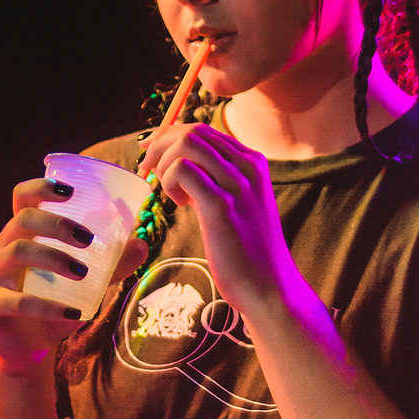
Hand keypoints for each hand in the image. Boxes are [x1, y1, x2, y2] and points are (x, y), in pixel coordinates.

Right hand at [0, 177, 91, 376]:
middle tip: (87, 238)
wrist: (30, 347)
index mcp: (23, 234)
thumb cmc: (56, 302)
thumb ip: (111, 265)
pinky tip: (74, 314)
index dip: (41, 187)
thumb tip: (142, 245)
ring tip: (83, 272)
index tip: (71, 190)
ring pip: (17, 253)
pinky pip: (15, 302)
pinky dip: (45, 307)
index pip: (23, 198)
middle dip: (56, 224)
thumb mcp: (86, 282)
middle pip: (22, 221)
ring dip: (53, 258)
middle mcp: (3, 248)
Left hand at [137, 124, 297, 318]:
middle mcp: (248, 167)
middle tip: (148, 171)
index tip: (150, 152)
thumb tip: (182, 168)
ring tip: (168, 192)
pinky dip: (169, 182)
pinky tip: (180, 204)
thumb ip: (218, 182)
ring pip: (187, 144)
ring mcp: (238, 185)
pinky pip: (183, 171)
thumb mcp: (239, 205)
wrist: (270, 288)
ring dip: (164, 163)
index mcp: (253, 163)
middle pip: (193, 131)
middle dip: (160, 146)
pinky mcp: (222, 207)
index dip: (170, 136)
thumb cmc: (249, 252)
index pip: (204, 130)